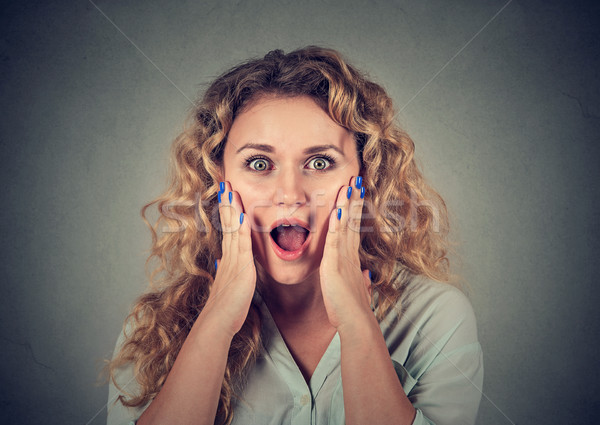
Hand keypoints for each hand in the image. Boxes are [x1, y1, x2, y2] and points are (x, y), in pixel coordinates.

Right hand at [202, 181, 255, 338]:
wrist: (218, 322)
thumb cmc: (226, 309)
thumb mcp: (227, 285)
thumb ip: (225, 271)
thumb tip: (219, 262)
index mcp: (228, 259)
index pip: (228, 229)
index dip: (227, 212)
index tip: (227, 196)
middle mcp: (229, 256)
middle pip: (228, 223)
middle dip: (227, 203)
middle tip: (225, 183)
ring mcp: (233, 260)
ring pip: (233, 228)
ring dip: (232, 208)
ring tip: (230, 189)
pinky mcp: (240, 267)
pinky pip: (242, 243)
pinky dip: (242, 227)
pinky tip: (242, 214)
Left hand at [319, 176, 372, 330]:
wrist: (356, 324)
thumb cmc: (352, 310)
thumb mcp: (355, 291)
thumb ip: (361, 280)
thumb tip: (365, 275)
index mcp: (351, 259)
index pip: (353, 228)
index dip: (354, 210)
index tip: (356, 193)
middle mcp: (350, 255)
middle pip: (352, 221)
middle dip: (354, 199)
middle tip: (356, 179)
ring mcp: (344, 259)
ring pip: (346, 226)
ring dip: (347, 205)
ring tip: (349, 185)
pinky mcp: (335, 266)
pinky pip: (336, 242)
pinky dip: (337, 226)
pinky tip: (338, 211)